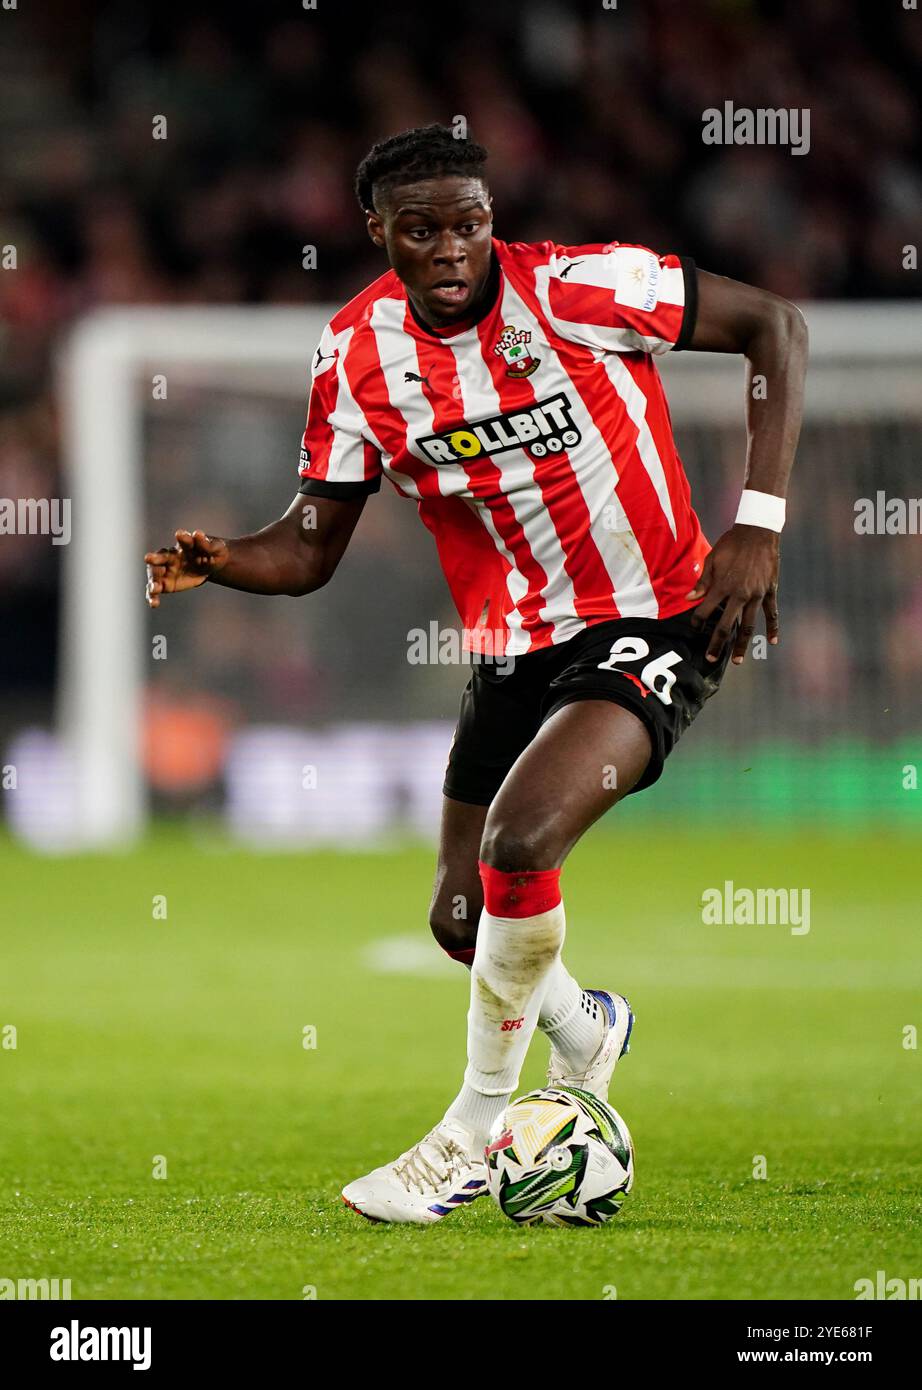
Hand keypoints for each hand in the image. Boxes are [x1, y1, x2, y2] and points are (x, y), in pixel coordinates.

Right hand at [144, 529, 228, 607]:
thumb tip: (197, 533)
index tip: (180, 534)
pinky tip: (153, 603)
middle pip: (162, 556)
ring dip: (153, 581)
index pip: (184, 541)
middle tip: (148, 558)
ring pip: (156, 574)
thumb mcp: (216, 549)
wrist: (209, 567)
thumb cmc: (213, 554)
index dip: (183, 538)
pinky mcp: (165, 583)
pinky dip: (153, 596)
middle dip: (156, 558)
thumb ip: (207, 545)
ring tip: (154, 588)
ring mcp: (166, 570)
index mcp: (186, 546)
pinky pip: (156, 590)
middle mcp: (172, 556)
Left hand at [686, 524, 779, 663]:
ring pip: (749, 625)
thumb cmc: (732, 544)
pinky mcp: (770, 591)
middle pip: (726, 626)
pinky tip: (773, 642)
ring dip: (741, 645)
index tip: (694, 628)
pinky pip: (772, 613)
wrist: (758, 532)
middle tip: (709, 659)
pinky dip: (773, 628)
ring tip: (736, 660)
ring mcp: (757, 595)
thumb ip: (702, 582)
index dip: (697, 621)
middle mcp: (739, 594)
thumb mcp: (713, 559)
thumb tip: (689, 599)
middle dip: (716, 644)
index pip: (705, 611)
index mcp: (722, 586)